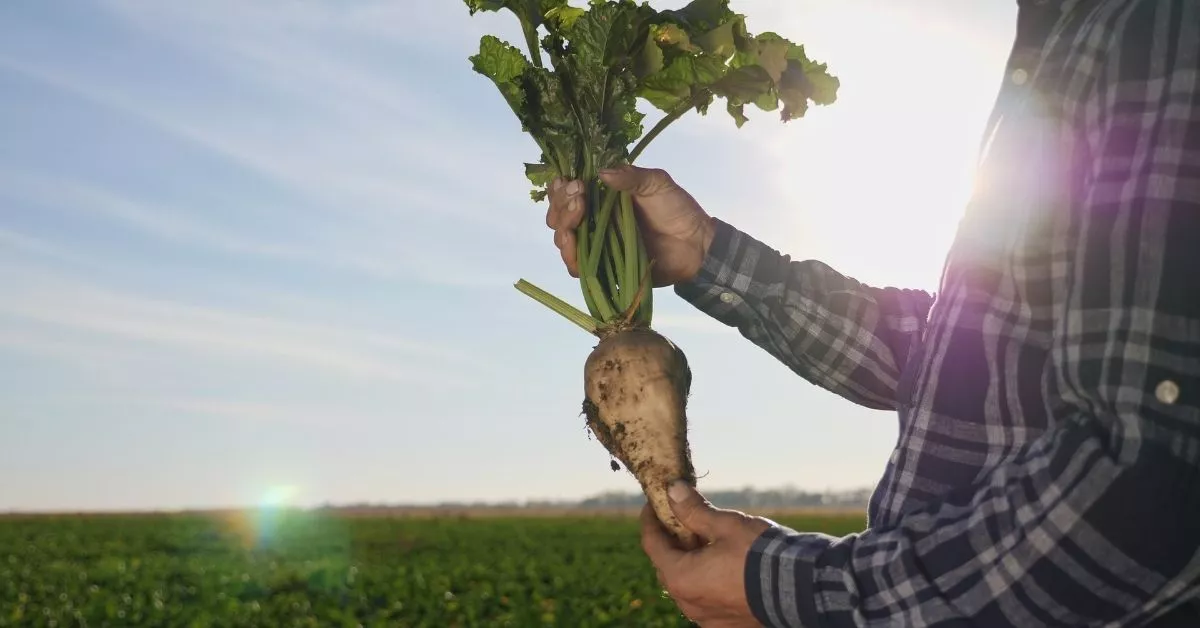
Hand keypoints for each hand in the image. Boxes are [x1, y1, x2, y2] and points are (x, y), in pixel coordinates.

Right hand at [545, 165, 715, 286]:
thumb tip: (601, 172)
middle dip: (561, 208)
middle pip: (558, 214)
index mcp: (601, 195)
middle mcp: (593, 218)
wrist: (695, 246)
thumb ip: (631, 176)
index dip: (562, 188)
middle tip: (579, 202)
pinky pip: (577, 267)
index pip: (567, 190)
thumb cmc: (677, 209)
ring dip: (562, 231)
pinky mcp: (602, 267)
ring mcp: (596, 243)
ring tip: (574, 226)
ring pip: (563, 239)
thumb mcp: (657, 183)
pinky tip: (574, 250)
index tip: (575, 185)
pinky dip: (571, 259)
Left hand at [641, 480, 772, 626]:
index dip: (651, 519)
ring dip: (688, 563)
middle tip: (681, 519)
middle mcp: (687, 602)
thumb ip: (693, 510)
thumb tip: (673, 490)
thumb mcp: (725, 525)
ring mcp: (705, 618)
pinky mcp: (723, 624)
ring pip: (685, 585)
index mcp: (681, 577)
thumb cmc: (760, 553)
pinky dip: (704, 581)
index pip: (652, 543)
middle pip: (666, 566)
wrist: (800, 589)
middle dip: (670, 541)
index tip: (654, 503)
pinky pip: (703, 600)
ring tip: (704, 541)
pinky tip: (720, 566)